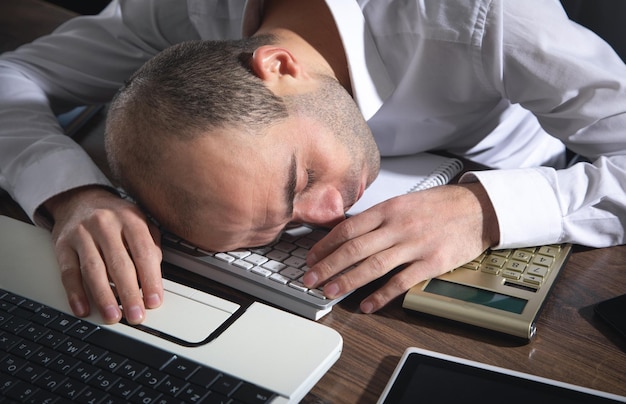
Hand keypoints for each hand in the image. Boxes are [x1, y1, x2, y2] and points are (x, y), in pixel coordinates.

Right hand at [44, 186, 162, 323]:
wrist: (81, 199)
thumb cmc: (116, 216)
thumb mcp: (141, 222)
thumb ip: (151, 246)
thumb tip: (155, 277)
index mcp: (130, 218)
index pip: (143, 252)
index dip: (150, 279)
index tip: (154, 300)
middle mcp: (105, 224)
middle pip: (119, 264)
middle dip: (129, 293)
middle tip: (136, 315)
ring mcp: (82, 234)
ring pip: (93, 270)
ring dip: (104, 297)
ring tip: (113, 316)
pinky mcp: (62, 245)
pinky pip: (69, 272)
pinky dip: (75, 293)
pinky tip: (83, 308)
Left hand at [302, 183, 498, 312]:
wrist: (479, 208)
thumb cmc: (441, 205)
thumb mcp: (405, 201)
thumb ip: (380, 217)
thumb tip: (350, 233)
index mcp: (389, 208)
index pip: (348, 228)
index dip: (326, 245)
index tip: (312, 257)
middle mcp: (398, 225)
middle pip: (354, 248)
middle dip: (328, 265)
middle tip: (310, 279)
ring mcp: (415, 244)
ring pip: (373, 266)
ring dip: (347, 281)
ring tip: (330, 292)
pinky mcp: (431, 262)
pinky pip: (401, 282)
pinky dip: (381, 296)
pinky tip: (367, 305)